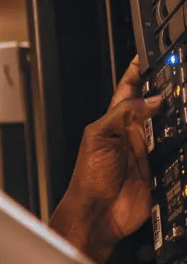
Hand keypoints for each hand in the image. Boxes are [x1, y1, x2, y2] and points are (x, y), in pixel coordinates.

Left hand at [51, 56, 162, 262]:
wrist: (97, 213)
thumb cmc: (88, 178)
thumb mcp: (98, 137)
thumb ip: (123, 114)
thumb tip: (154, 99)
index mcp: (115, 121)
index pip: (131, 87)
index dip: (142, 68)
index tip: (155, 50)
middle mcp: (134, 132)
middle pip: (158, 102)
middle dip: (171, 86)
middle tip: (184, 71)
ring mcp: (149, 150)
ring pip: (173, 122)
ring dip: (182, 112)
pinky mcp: (162, 167)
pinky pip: (181, 149)